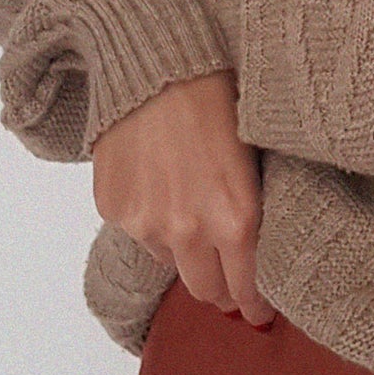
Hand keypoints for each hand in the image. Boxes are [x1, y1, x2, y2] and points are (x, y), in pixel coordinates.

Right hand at [90, 69, 276, 325]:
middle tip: (231, 283)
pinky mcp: (113, 208)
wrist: (157, 63)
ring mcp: (145, 223)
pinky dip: (151, 222)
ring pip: (170, 262)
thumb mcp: (258, 156)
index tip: (259, 311)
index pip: (247, 289)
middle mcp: (188, 230)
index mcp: (236, 219)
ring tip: (193, 216)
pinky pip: (138, 233)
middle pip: (206, 290)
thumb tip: (260, 246)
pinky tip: (161, 187)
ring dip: (185, 252)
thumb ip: (254, 208)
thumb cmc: (218, 97)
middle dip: (221, 290)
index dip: (255, 305)